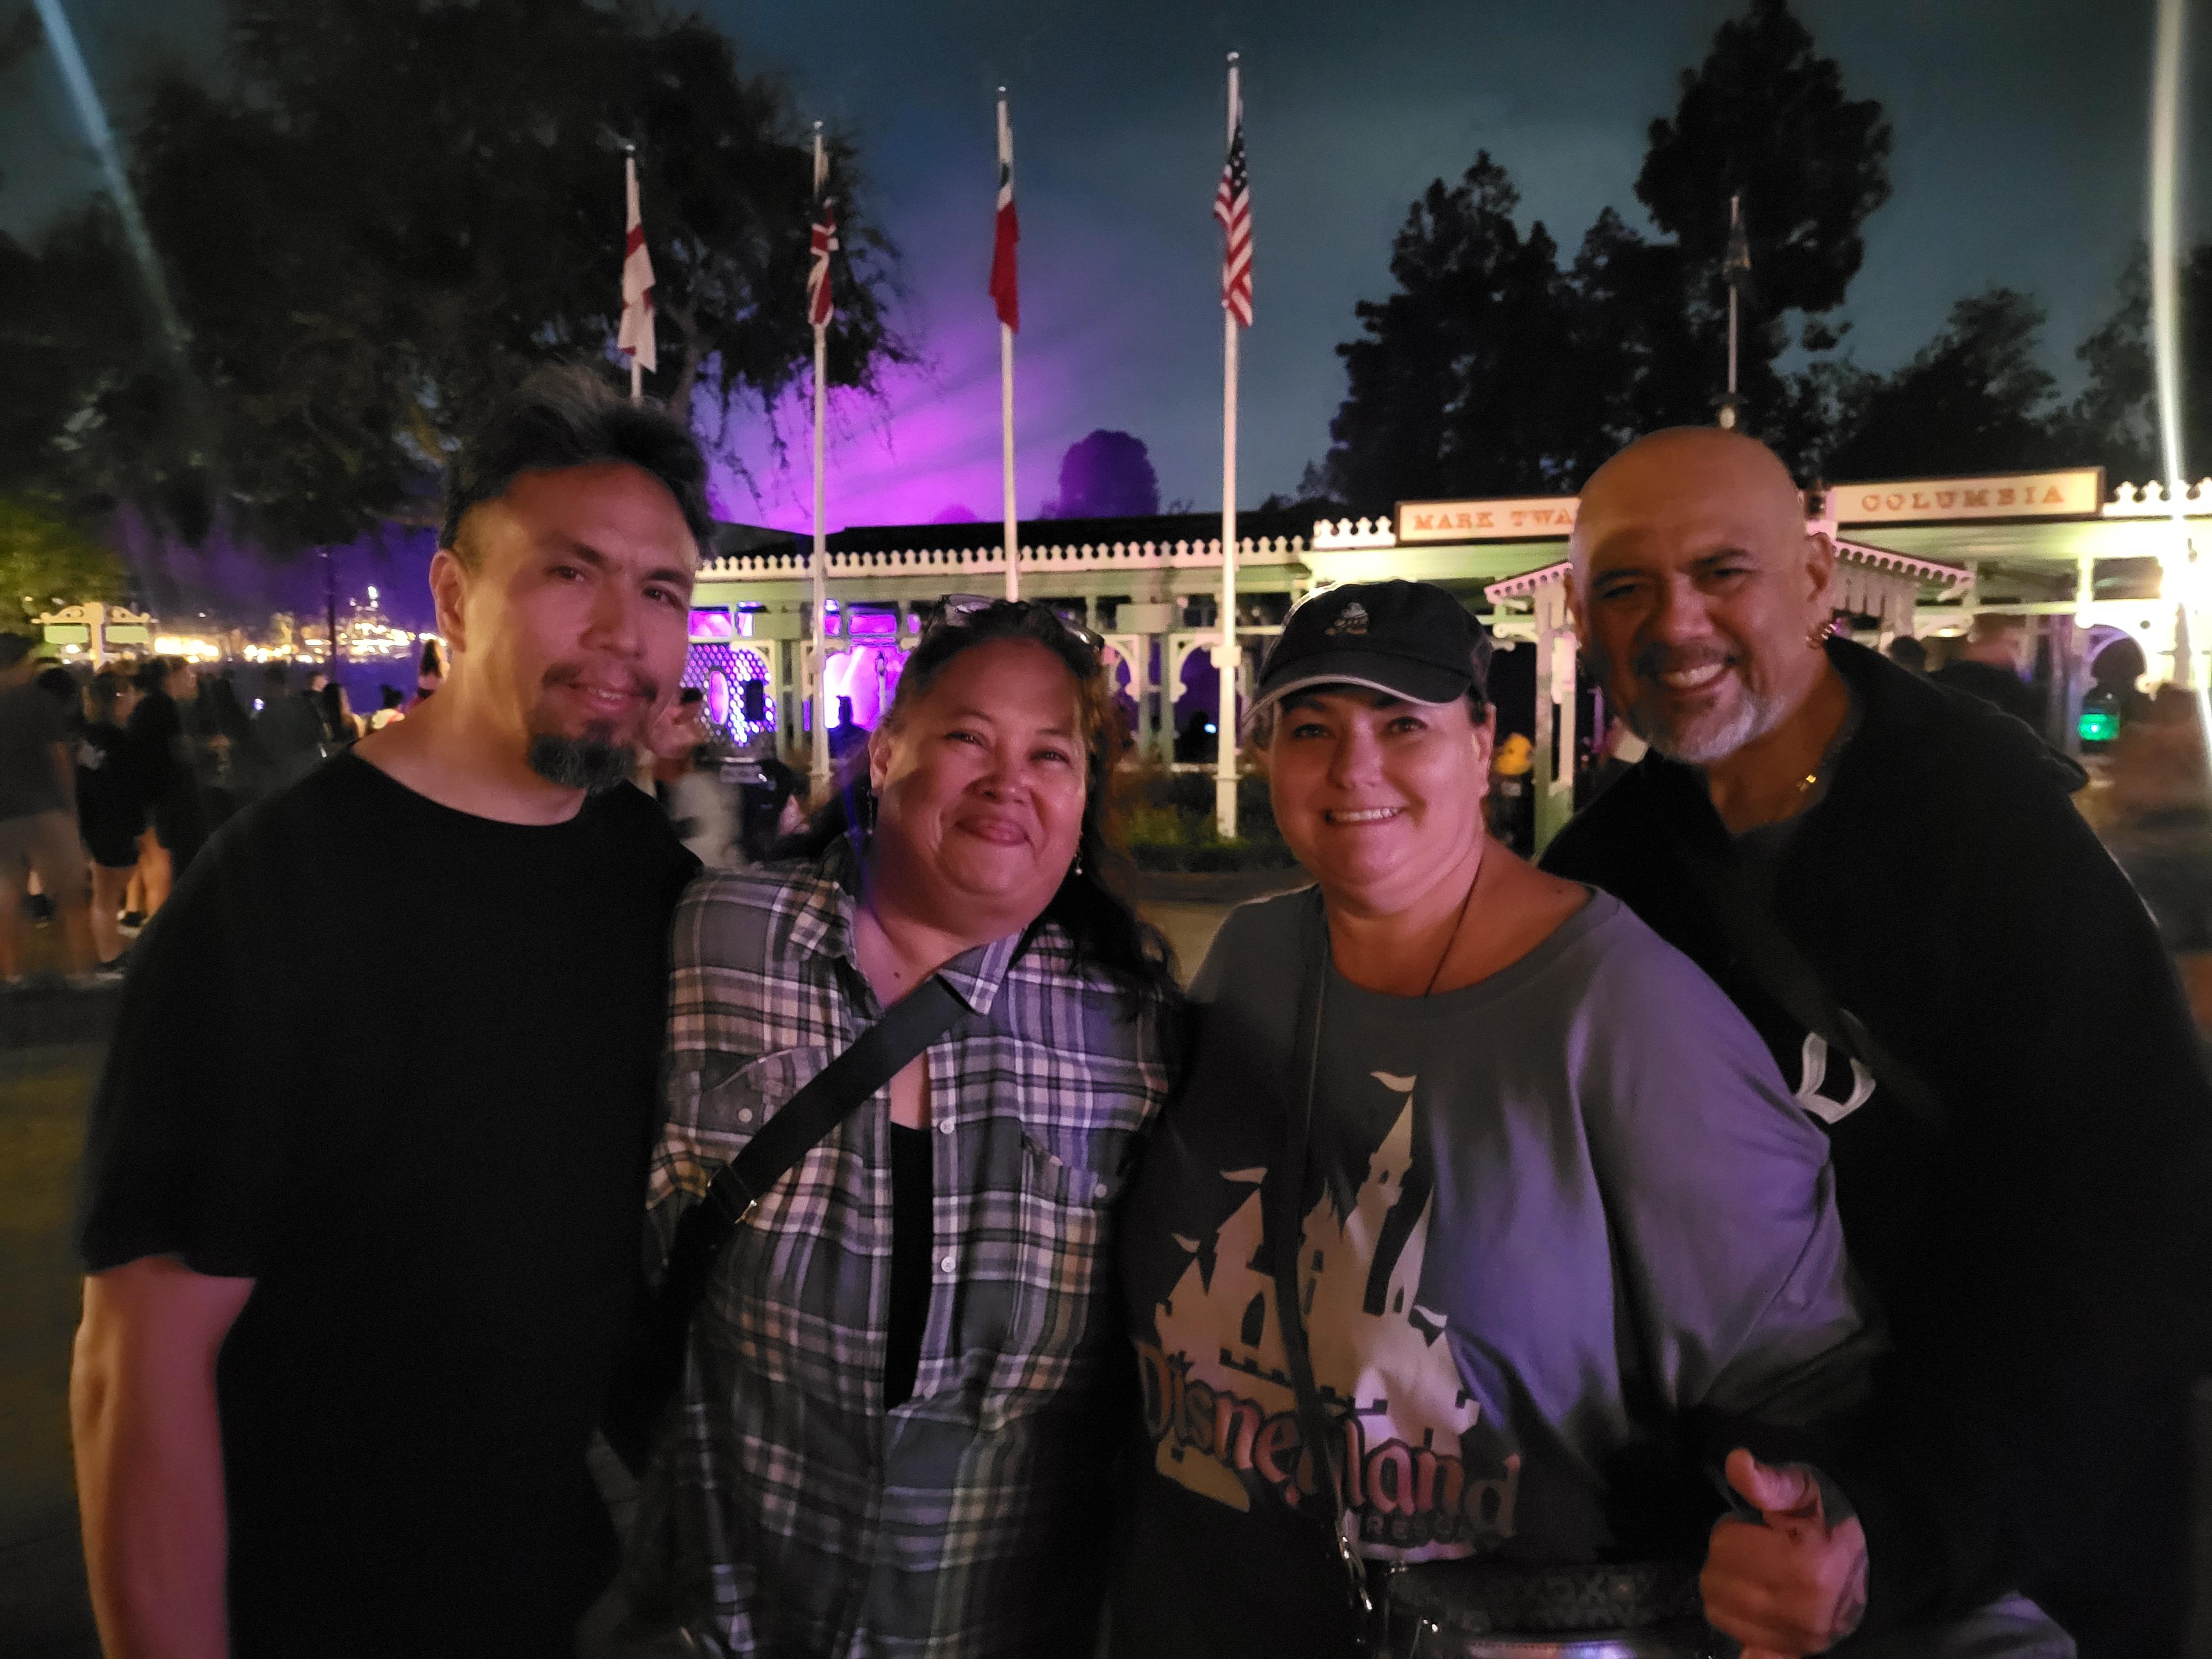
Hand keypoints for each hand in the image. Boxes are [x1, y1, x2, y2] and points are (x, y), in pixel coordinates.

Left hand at [1700, 1449, 1867, 1657]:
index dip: (1734, 1529)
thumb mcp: (1805, 1491)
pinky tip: (1753, 1612)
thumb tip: (1737, 1463)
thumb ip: (1769, 1482)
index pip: (1724, 1543)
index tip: (1756, 1527)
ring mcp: (1795, 1638)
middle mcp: (1797, 1610)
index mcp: (1802, 1567)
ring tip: (1756, 1573)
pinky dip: (1743, 1631)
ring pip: (1719, 1610)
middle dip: (1726, 1558)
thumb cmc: (1831, 1520)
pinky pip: (1749, 1651)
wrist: (1871, 1563)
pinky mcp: (1793, 1652)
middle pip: (1716, 1579)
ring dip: (1726, 1589)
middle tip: (1754, 1549)